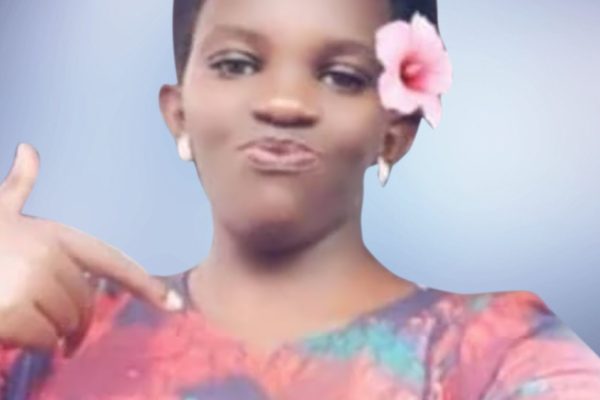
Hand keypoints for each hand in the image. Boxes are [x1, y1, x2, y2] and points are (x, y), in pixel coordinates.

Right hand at [0, 143, 181, 355]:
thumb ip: (18, 188)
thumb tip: (29, 150)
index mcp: (52, 234)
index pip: (112, 262)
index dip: (146, 284)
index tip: (175, 304)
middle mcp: (48, 256)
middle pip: (87, 303)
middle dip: (78, 322)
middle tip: (67, 335)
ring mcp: (31, 283)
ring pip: (67, 324)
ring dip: (56, 335)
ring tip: (33, 327)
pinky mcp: (14, 313)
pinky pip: (46, 340)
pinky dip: (39, 345)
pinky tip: (18, 337)